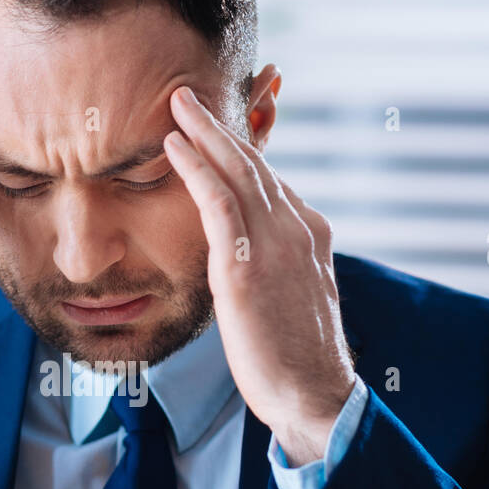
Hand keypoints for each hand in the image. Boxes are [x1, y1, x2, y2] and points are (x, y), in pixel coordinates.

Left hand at [164, 86, 354, 465]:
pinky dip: (196, 167)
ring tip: (175, 101)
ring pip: (238, 171)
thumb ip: (278, 266)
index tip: (215, 124)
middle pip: (254, 163)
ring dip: (204, 130)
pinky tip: (174, 145)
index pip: (270, 179)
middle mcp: (297, 228)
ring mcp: (274, 244)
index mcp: (309, 233)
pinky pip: (219, 202)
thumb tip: (252, 256)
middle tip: (188, 93)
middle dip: (221, 124)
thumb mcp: (292, 299)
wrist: (314, 396)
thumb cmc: (296, 359)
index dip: (241, 148)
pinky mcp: (246, 266)